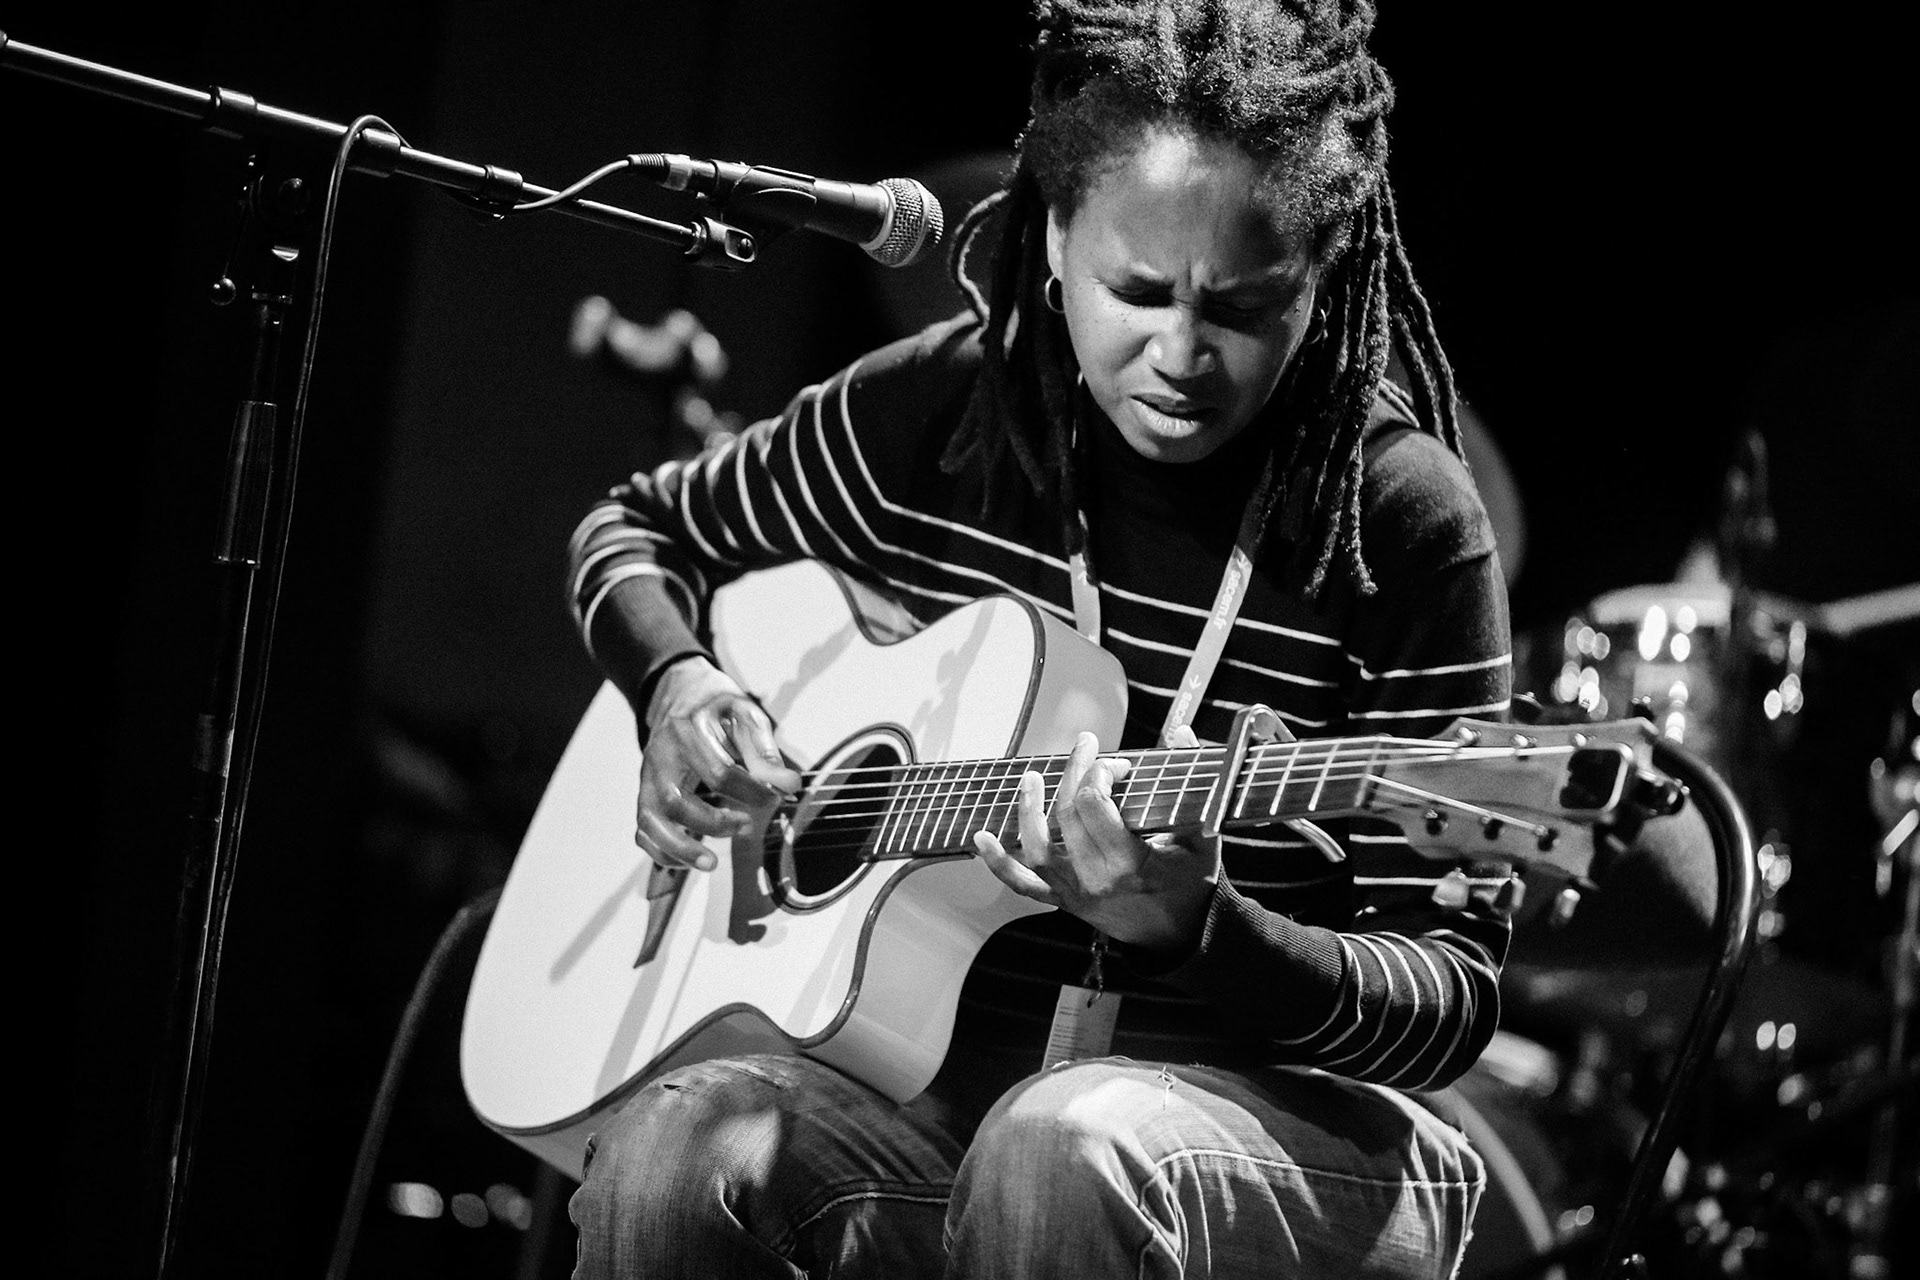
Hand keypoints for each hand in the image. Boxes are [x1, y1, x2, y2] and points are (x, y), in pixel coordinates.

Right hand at [634, 657, 801, 870]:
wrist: (680, 694)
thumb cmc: (717, 708)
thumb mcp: (746, 714)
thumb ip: (765, 751)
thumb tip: (788, 786)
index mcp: (689, 731)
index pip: (718, 771)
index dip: (751, 792)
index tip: (775, 798)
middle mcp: (662, 756)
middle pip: (674, 800)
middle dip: (712, 823)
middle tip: (746, 827)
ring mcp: (648, 777)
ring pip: (651, 820)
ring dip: (680, 848)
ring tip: (711, 863)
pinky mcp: (645, 793)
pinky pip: (643, 829)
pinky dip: (662, 851)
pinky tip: (689, 861)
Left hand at [971, 728, 1219, 952]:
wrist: (1181, 937)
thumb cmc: (1193, 885)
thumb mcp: (1202, 837)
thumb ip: (1191, 785)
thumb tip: (1181, 734)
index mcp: (1130, 864)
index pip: (1095, 805)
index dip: (1101, 773)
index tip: (1120, 764)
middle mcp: (1096, 880)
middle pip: (1067, 816)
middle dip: (1074, 773)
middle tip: (1086, 747)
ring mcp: (1075, 893)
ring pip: (1037, 846)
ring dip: (1028, 809)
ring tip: (1032, 777)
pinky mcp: (1064, 902)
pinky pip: (1023, 884)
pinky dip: (998, 863)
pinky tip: (981, 839)